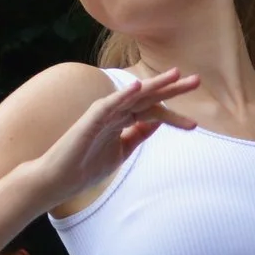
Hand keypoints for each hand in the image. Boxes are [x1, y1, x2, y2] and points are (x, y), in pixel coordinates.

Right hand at [30, 67, 198, 207]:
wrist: (57, 180)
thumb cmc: (86, 167)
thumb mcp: (121, 151)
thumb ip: (138, 135)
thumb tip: (158, 121)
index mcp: (122, 120)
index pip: (152, 112)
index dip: (174, 117)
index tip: (194, 125)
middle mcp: (114, 112)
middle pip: (148, 97)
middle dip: (172, 89)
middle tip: (197, 81)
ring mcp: (102, 114)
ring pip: (133, 95)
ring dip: (154, 84)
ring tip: (176, 74)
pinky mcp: (90, 119)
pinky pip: (110, 104)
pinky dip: (123, 95)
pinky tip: (138, 86)